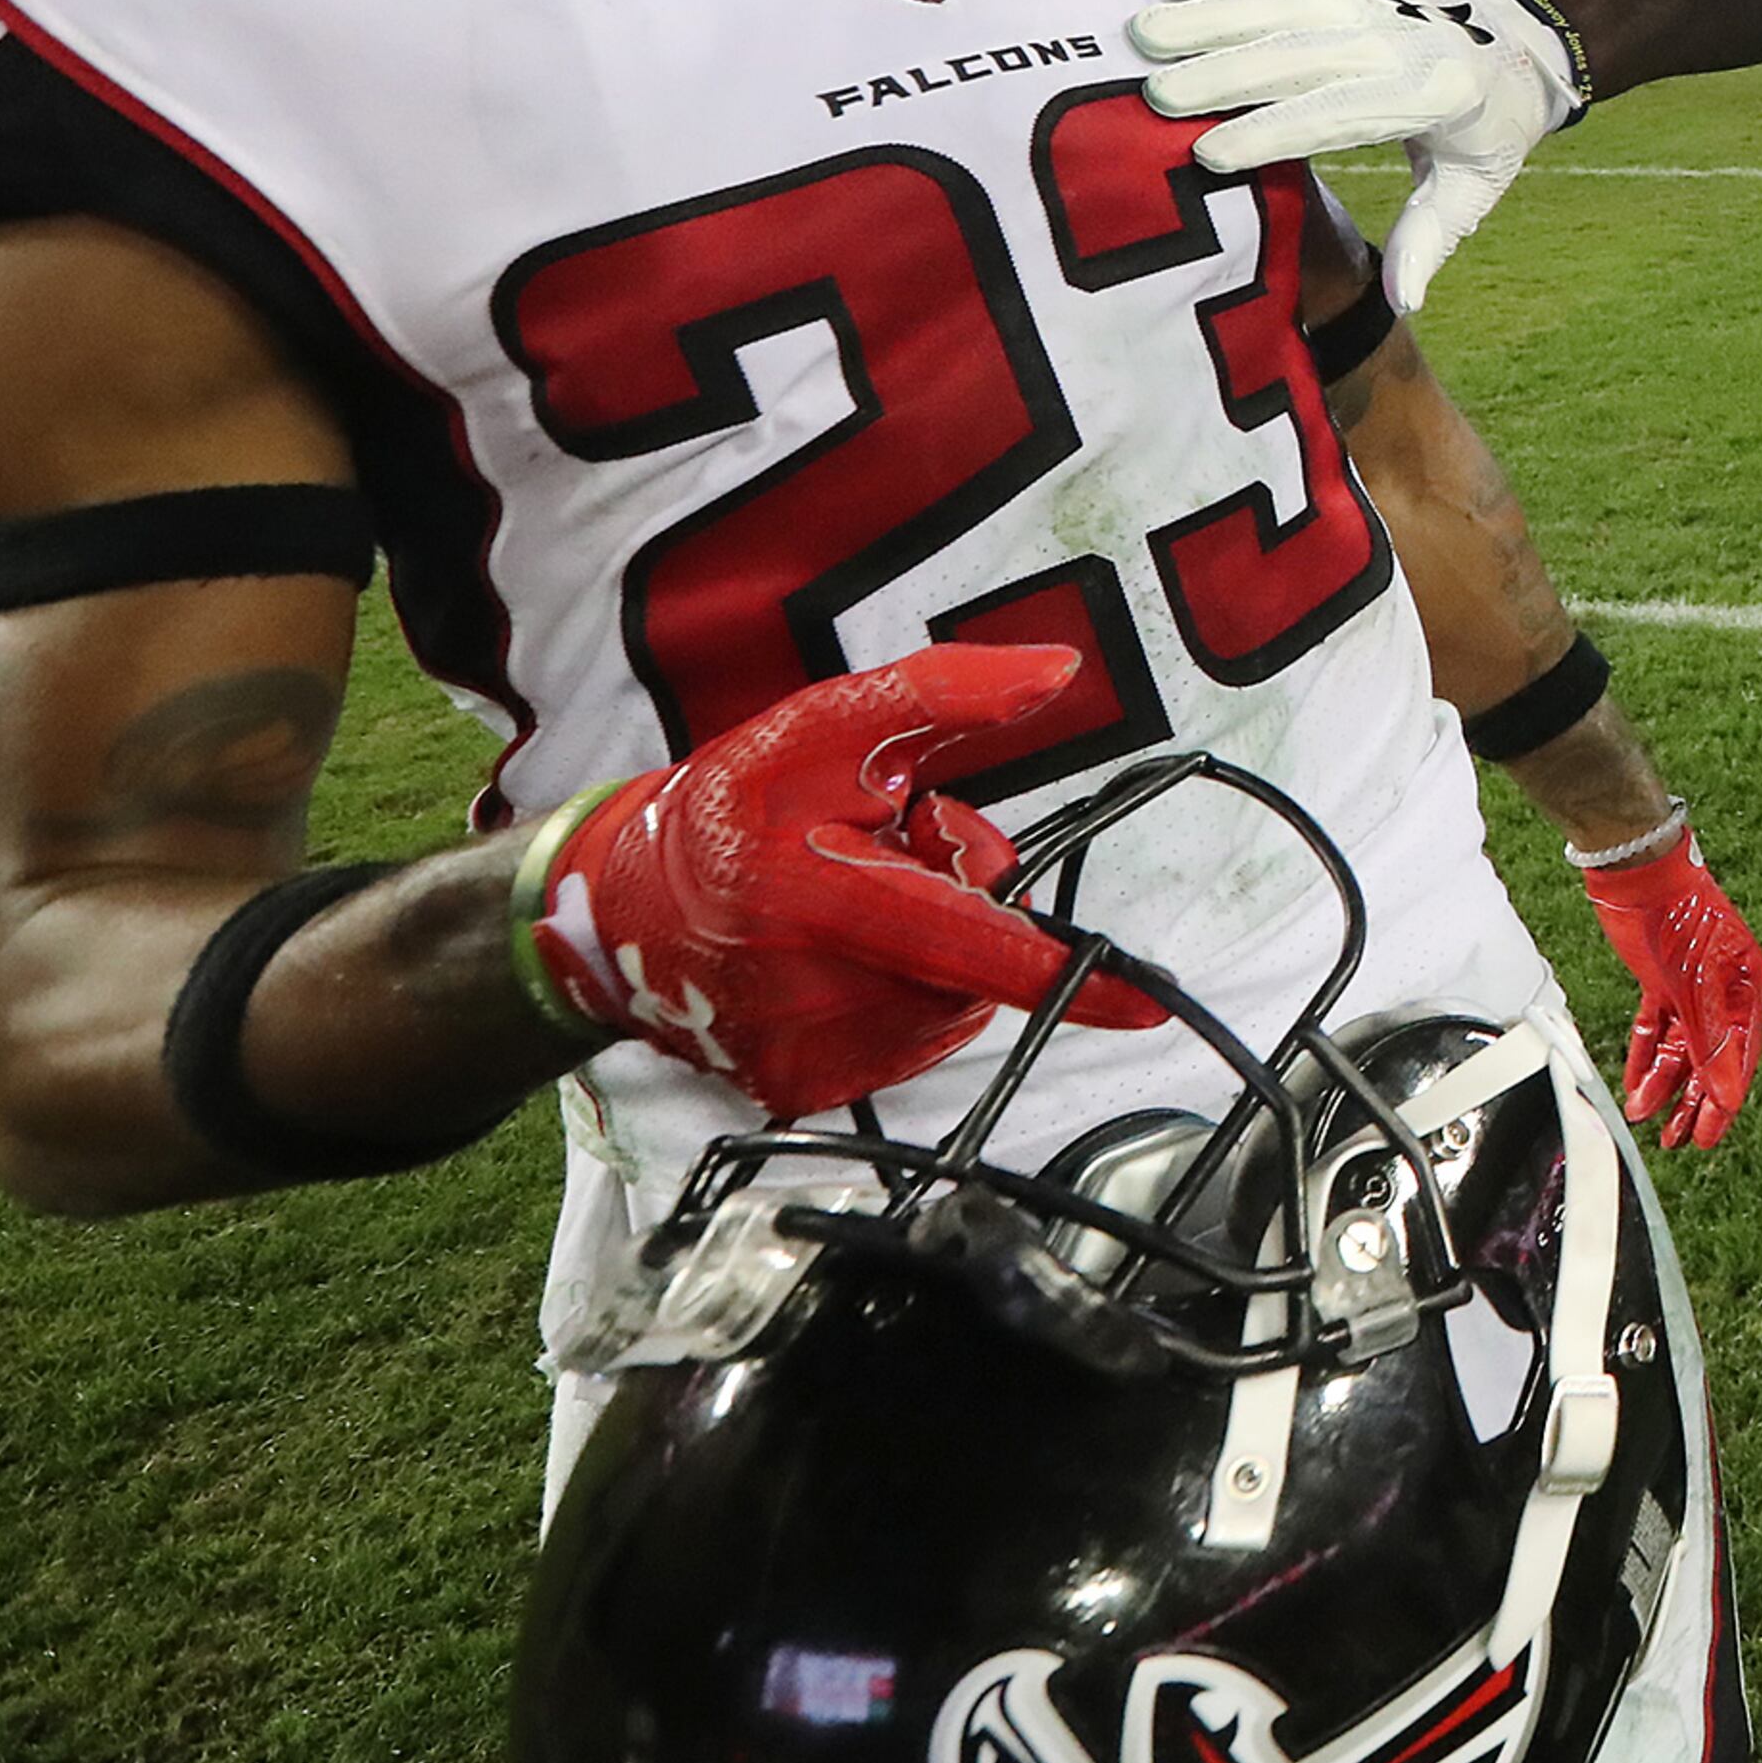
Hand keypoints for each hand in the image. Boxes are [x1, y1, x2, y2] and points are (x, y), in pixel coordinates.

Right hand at [518, 645, 1164, 1118]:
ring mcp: (799, 1056)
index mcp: (806, 897)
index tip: (1140, 1008)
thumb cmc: (735, 805)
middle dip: (958, 899)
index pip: (957, 940)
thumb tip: (1058, 669)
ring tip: (852, 906)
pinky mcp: (799, 1093)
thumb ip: (943, 692)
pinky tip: (837, 960)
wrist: (621, 908)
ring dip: (931, 951)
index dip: (1053, 973)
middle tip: (885, 857)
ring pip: (949, 1003)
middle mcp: (802, 992)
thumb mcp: (825, 726)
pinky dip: (900, 997)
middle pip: (969, 957)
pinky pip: (910, 1042)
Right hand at [1132, 0, 1581, 305]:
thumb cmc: (1488, 134)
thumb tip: (1402, 302)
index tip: (1211, 152)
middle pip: (1303, 55)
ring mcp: (1370, 7)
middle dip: (1226, 73)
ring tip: (1144, 30)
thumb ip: (1430, 240)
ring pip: (1285, 5)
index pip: (1344, 112)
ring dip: (1212, 14)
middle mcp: (1398, 42)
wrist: (1517, 49)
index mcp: (1433, 96)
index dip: (1276, 131)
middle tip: (1156, 95)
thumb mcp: (1475, 190)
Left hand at [1576, 817, 1761, 1149]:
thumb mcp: (1693, 987)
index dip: (1723, 1101)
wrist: (1636, 866)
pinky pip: (1656, 1026)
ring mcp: (1690, 983)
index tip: (1706, 1137)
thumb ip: (1710, 1042)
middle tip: (1679, 1140)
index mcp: (1744, 987)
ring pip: (1680, 1045)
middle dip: (1693, 1100)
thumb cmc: (1675, 915)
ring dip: (1664, 1081)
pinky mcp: (1660, 977)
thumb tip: (1729, 1094)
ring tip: (1648, 1116)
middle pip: (1711, 1057)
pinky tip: (1636, 1080)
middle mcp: (1721, 988)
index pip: (1739, 1059)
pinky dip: (1645, 1053)